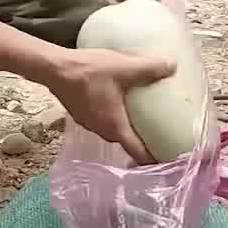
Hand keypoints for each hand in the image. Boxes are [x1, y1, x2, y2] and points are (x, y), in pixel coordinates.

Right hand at [42, 48, 174, 162]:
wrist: (54, 68)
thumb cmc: (89, 72)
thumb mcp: (124, 67)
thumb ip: (150, 68)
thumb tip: (173, 66)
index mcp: (115, 127)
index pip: (138, 152)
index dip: (154, 159)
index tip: (167, 160)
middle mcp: (102, 131)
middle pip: (127, 143)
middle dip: (143, 141)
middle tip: (160, 133)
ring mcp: (89, 124)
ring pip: (114, 130)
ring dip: (127, 128)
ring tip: (141, 117)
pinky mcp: (81, 114)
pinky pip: (103, 120)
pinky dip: (114, 117)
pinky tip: (118, 102)